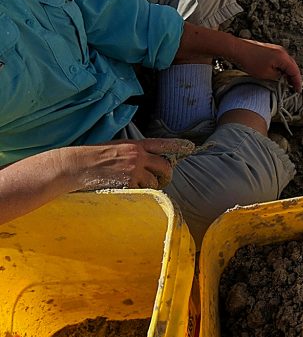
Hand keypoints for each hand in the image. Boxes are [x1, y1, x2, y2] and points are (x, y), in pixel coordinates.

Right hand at [67, 139, 194, 190]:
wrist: (78, 165)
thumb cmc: (94, 156)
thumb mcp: (116, 147)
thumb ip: (133, 151)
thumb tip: (147, 158)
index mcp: (135, 144)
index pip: (162, 143)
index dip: (178, 145)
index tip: (190, 147)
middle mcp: (138, 155)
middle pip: (165, 165)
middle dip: (167, 174)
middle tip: (164, 179)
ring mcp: (134, 170)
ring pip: (155, 181)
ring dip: (152, 186)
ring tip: (141, 186)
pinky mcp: (128, 183)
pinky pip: (143, 191)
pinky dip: (140, 192)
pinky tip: (129, 190)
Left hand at [230, 37, 302, 91]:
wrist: (238, 50)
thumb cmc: (250, 61)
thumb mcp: (266, 75)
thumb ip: (277, 77)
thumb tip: (281, 78)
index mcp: (283, 58)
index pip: (295, 71)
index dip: (297, 82)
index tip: (297, 90)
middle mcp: (282, 52)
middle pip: (293, 66)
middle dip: (294, 77)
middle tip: (293, 87)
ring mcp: (277, 49)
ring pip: (287, 62)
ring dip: (288, 72)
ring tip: (286, 82)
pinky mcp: (271, 49)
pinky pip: (281, 59)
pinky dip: (282, 67)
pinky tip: (278, 73)